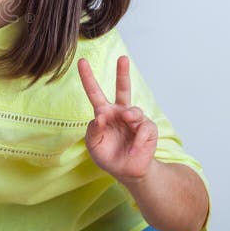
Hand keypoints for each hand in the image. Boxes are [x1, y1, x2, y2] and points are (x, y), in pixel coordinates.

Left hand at [77, 56, 157, 183]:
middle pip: (123, 88)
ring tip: (128, 121)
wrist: (126, 171)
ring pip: (135, 110)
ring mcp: (135, 120)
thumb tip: (100, 116)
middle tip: (122, 58)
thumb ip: (94, 130)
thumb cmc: (108, 155)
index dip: (88, 77)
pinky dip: (137, 141)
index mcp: (104, 112)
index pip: (95, 92)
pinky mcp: (148, 130)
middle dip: (122, 73)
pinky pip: (144, 130)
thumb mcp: (93, 144)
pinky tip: (133, 150)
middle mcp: (120, 112)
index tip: (81, 61)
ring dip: (131, 116)